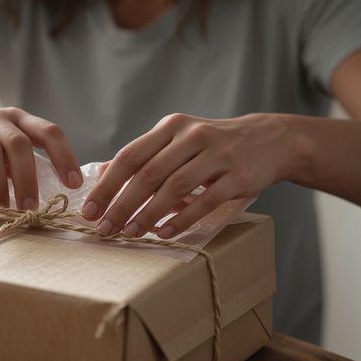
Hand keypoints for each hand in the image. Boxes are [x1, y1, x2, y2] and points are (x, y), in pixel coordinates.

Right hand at [0, 106, 82, 209]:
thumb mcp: (0, 149)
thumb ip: (21, 163)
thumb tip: (55, 194)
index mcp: (14, 118)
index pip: (48, 132)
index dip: (64, 157)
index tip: (74, 185)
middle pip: (18, 144)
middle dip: (28, 179)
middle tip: (31, 209)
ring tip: (3, 211)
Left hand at [81, 112, 310, 238]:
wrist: (270, 141)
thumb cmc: (214, 146)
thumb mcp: (178, 141)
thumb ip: (144, 157)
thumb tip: (102, 175)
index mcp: (172, 127)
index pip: (130, 156)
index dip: (107, 185)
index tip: (90, 210)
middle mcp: (192, 136)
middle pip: (148, 174)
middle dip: (122, 205)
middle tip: (106, 229)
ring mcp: (217, 155)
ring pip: (174, 188)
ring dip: (149, 214)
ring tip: (131, 234)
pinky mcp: (238, 176)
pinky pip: (205, 201)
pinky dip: (183, 219)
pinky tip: (166, 233)